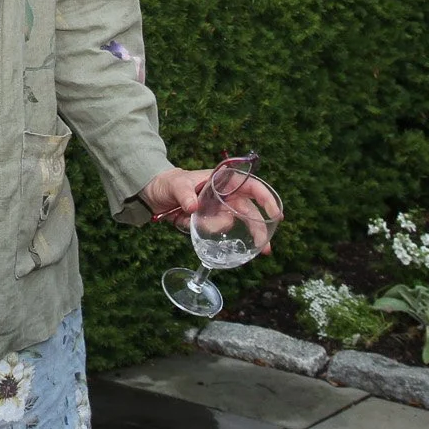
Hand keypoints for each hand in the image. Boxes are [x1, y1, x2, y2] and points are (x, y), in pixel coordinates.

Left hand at [144, 167, 281, 252]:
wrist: (153, 194)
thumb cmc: (167, 182)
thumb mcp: (174, 185)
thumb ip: (184, 194)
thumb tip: (193, 207)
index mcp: (222, 181)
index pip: (251, 186)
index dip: (266, 198)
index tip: (275, 214)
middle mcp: (224, 196)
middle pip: (249, 212)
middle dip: (259, 229)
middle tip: (265, 247)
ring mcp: (217, 210)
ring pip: (233, 224)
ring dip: (225, 232)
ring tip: (203, 228)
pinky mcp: (208, 222)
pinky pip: (215, 232)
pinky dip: (208, 234)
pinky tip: (189, 225)